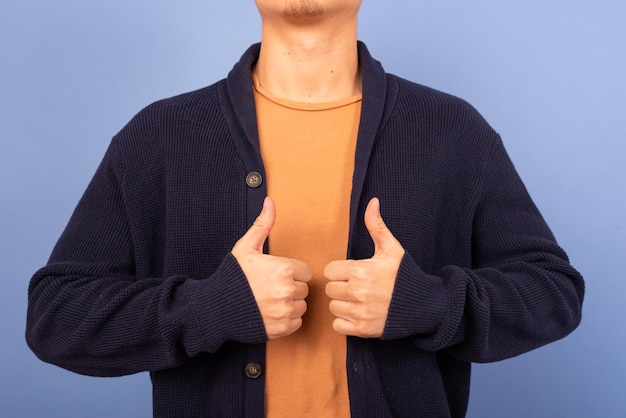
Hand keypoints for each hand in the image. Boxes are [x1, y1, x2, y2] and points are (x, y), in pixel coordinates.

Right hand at [231, 197, 311, 339]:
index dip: (290, 272)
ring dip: (290, 304)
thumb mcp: (246, 247)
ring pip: (301, 306)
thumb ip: (263, 224)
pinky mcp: (282, 328)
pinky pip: (296, 322)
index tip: (275, 274)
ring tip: (270, 300)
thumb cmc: (232, 277)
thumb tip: (269, 201)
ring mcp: (285, 311)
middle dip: (290, 287)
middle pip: (303, 288)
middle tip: (270, 287)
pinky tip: (270, 312)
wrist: (214, 308)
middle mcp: (287, 290)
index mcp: (284, 268)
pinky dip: (286, 319)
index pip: (304, 271)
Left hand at [324, 198, 404, 337]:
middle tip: (357, 286)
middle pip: (330, 289)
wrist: (424, 305)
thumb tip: (372, 201)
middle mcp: (357, 292)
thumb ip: (377, 226)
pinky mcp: (362, 329)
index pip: (330, 271)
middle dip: (341, 287)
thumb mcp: (392, 248)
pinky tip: (358, 314)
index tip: (352, 273)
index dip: (340, 271)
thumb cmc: (405, 275)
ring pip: (333, 307)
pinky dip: (345, 322)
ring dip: (342, 305)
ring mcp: (359, 312)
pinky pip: (338, 326)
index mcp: (360, 271)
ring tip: (359, 300)